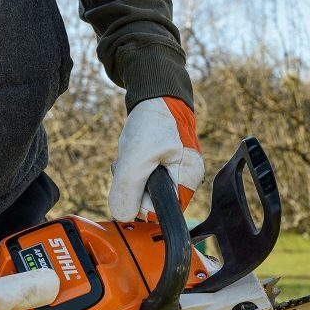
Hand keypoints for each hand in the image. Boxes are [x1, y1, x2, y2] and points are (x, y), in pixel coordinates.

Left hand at [109, 97, 203, 221]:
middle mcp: (185, 182)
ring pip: (144, 192)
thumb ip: (128, 189)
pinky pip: (144, 180)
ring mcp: (176, 175)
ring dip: (131, 176)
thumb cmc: (154, 120)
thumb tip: (121, 216)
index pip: (159, 214)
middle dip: (133, 186)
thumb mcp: (136, 156)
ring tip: (133, 155)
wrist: (158, 94)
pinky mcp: (166, 168)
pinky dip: (134, 169)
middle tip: (131, 162)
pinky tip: (135, 154)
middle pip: (151, 204)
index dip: (139, 201)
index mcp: (187, 182)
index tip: (133, 178)